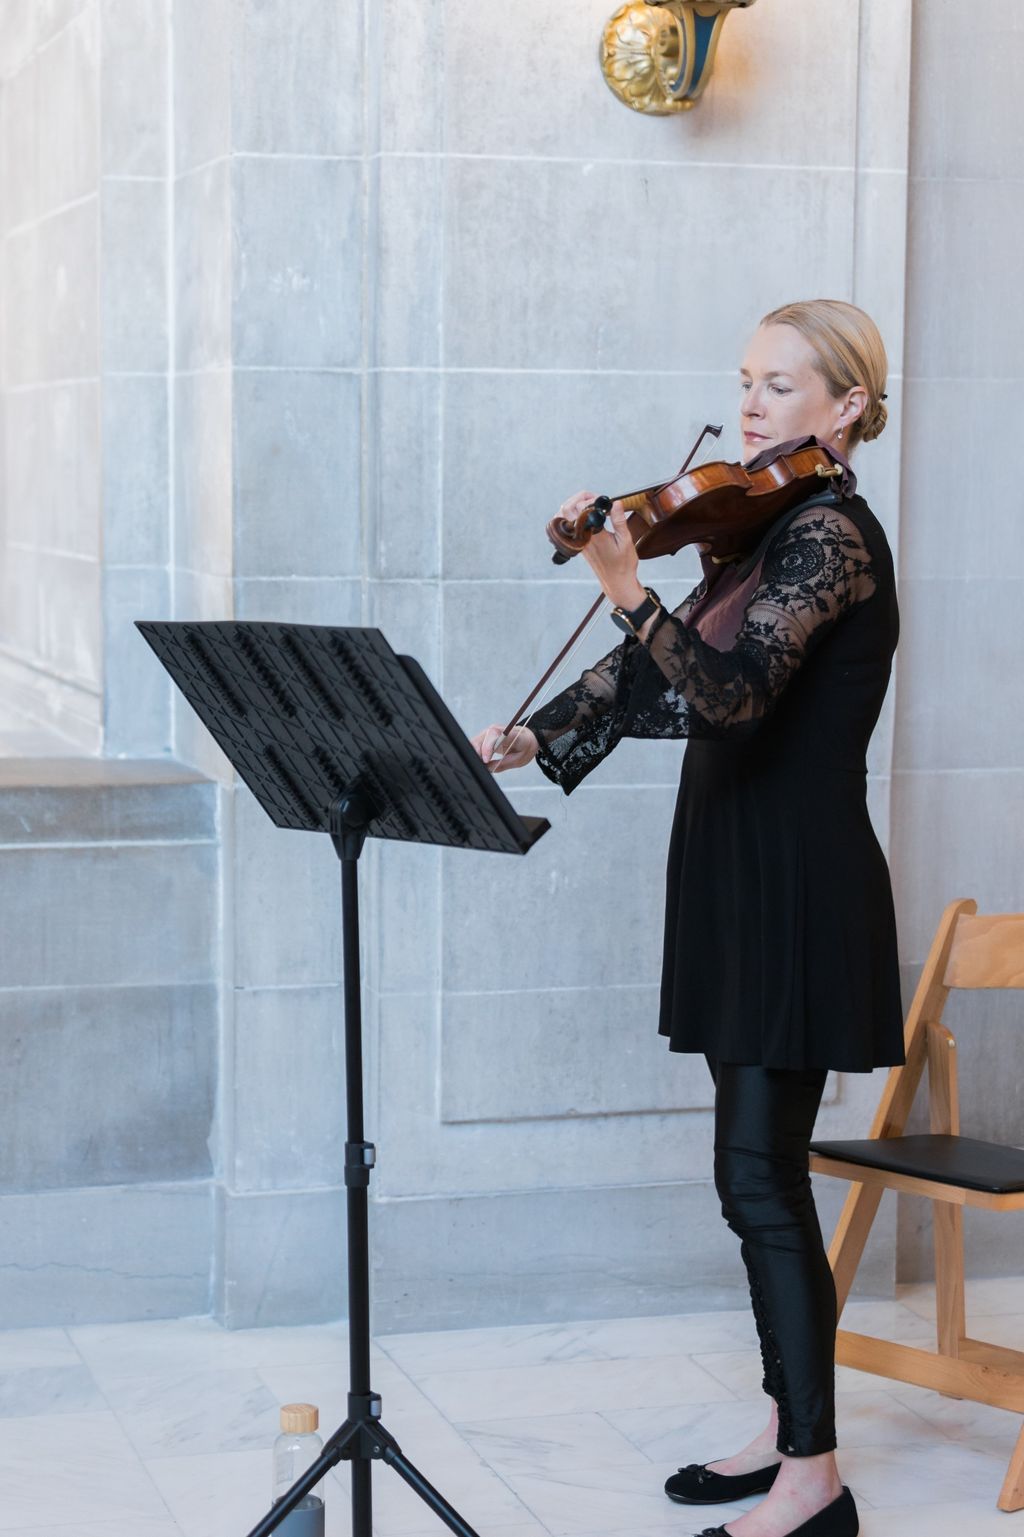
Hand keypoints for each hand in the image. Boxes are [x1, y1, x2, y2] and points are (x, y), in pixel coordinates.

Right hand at [470, 723, 538, 773]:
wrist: (526, 739)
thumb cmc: (523, 748)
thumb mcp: (518, 760)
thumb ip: (502, 764)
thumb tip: (486, 768)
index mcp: (512, 734)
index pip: (496, 735)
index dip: (488, 747)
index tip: (486, 760)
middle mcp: (498, 730)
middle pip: (483, 738)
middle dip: (477, 753)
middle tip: (479, 766)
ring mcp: (490, 732)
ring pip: (476, 740)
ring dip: (474, 753)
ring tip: (478, 765)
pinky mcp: (484, 736)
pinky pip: (475, 743)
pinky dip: (474, 752)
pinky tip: (477, 761)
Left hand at [558, 490, 643, 609]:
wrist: (616, 582)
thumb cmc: (623, 564)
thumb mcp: (625, 540)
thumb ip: (619, 520)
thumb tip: (616, 503)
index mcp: (592, 535)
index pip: (581, 509)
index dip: (592, 499)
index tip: (605, 502)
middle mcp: (581, 537)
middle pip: (567, 508)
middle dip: (580, 497)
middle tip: (596, 499)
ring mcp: (577, 540)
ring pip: (564, 516)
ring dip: (574, 505)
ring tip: (590, 504)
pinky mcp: (578, 543)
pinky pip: (567, 525)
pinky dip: (573, 515)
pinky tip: (586, 515)